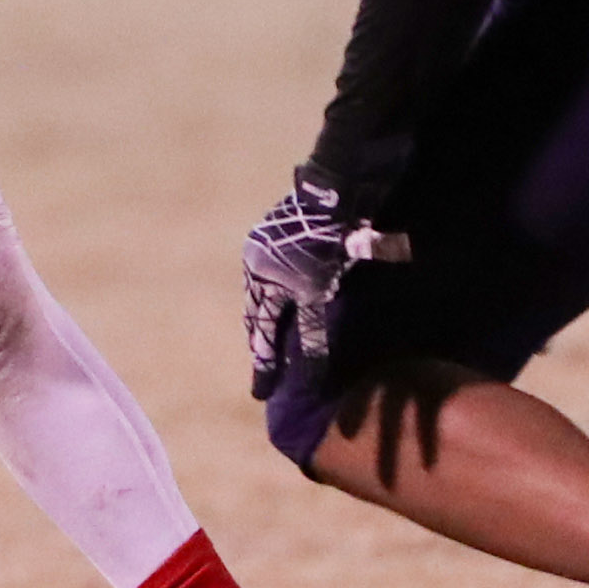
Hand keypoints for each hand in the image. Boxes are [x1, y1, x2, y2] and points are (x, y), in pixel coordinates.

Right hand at [242, 172, 412, 396]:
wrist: (334, 194)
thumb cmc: (325, 246)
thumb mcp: (317, 292)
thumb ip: (311, 332)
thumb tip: (310, 376)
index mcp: (260, 278)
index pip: (262, 331)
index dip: (264, 362)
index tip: (260, 392)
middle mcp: (255, 263)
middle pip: (257, 312)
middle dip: (260, 341)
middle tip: (262, 368)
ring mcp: (265, 245)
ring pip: (263, 293)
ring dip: (266, 319)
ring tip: (269, 339)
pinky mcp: (279, 234)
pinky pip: (272, 276)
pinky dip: (276, 297)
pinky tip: (284, 303)